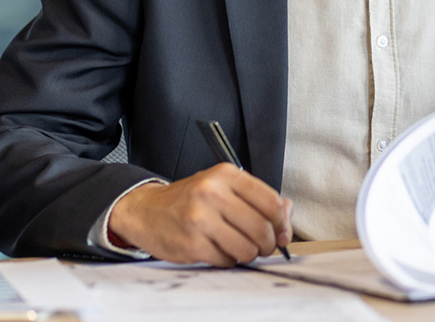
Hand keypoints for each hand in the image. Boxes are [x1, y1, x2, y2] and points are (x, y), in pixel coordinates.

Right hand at [108, 164, 293, 265]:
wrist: (146, 210)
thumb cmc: (190, 199)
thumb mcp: (223, 187)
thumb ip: (257, 198)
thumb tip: (287, 215)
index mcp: (225, 174)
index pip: (270, 201)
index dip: (282, 222)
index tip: (281, 231)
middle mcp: (212, 193)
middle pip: (261, 227)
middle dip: (268, 243)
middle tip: (264, 246)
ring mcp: (200, 219)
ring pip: (247, 247)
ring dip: (249, 254)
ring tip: (242, 248)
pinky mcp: (191, 244)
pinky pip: (227, 260)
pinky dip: (229, 261)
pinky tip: (220, 251)